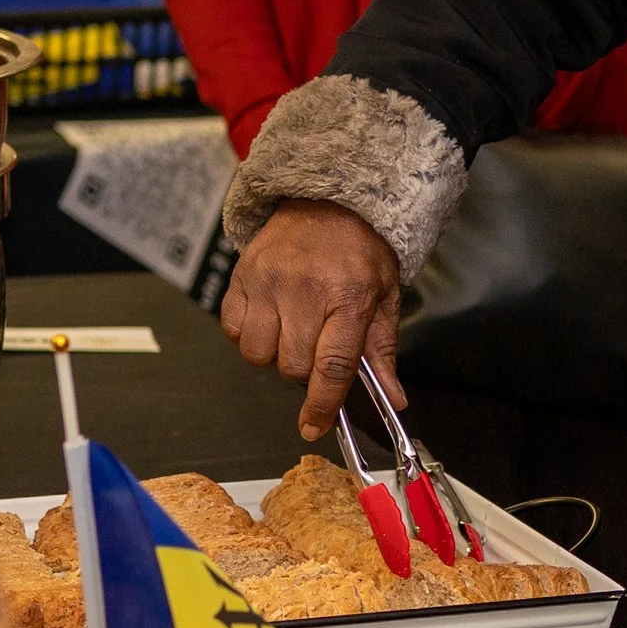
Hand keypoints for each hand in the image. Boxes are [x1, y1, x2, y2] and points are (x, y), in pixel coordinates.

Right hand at [219, 201, 403, 438]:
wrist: (329, 199)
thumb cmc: (359, 249)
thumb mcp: (385, 296)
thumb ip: (382, 351)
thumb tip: (392, 399)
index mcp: (348, 296)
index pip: (332, 367)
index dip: (322, 406)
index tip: (313, 427)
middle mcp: (305, 290)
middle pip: (293, 367)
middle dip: (306, 372)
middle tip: (318, 346)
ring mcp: (268, 281)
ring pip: (259, 354)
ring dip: (276, 355)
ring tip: (293, 330)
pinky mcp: (242, 275)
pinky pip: (234, 329)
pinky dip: (249, 334)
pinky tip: (270, 317)